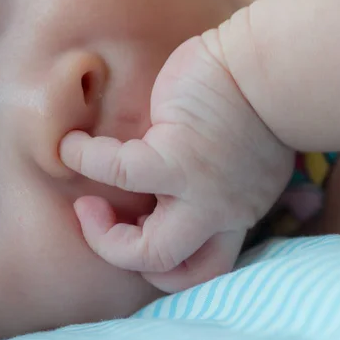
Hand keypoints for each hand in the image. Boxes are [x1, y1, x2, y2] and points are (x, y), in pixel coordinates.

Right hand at [60, 36, 293, 292]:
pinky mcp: (179, 157)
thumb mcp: (242, 149)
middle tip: (109, 225)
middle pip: (184, 274)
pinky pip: (120, 174)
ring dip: (108, 240)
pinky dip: (88, 161)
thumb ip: (215, 171)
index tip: (142, 224)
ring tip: (89, 206)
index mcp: (240, 209)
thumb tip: (173, 167)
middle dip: (135, 261)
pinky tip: (73, 146)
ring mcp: (203, 191)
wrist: (266, 65)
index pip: (209, 262)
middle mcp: (227, 211)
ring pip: (157, 254)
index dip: (170, 262)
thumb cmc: (254, 96)